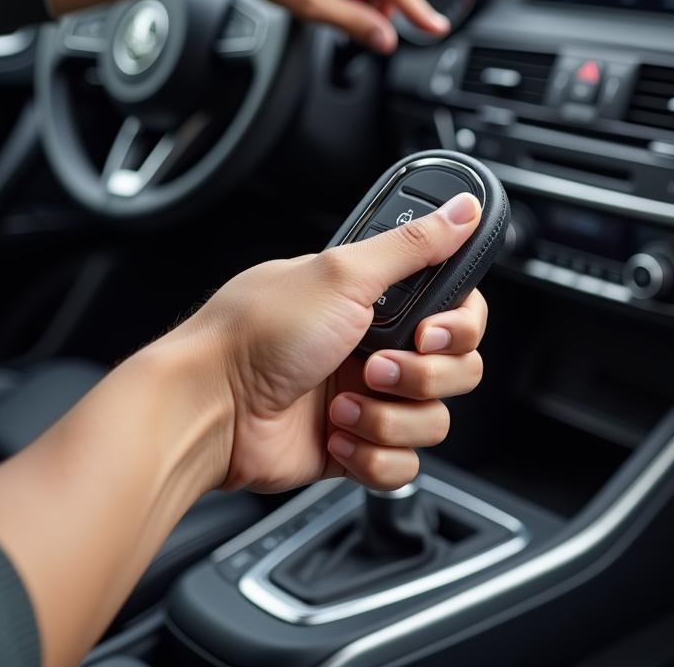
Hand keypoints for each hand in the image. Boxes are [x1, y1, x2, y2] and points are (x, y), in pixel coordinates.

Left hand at [178, 192, 485, 492]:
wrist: (208, 409)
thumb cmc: (258, 333)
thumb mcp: (343, 274)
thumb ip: (414, 245)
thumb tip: (464, 208)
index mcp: (377, 297)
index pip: (458, 311)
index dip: (458, 327)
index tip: (429, 331)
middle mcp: (377, 345)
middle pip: (457, 369)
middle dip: (420, 376)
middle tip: (372, 364)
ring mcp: (367, 398)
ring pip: (432, 420)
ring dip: (387, 417)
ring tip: (340, 403)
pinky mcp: (356, 446)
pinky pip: (402, 465)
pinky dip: (370, 454)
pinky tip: (334, 434)